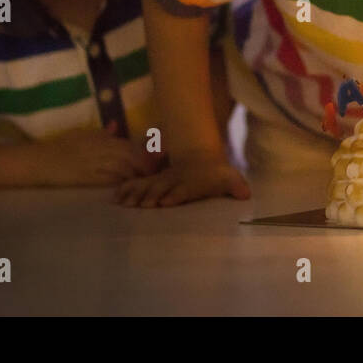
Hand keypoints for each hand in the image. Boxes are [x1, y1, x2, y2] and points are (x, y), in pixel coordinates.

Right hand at [42, 127, 165, 186]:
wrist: (40, 161)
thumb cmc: (59, 146)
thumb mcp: (80, 134)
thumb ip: (100, 132)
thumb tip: (115, 125)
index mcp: (98, 138)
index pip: (126, 144)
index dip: (142, 151)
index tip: (155, 157)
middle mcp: (98, 149)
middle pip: (128, 156)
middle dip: (144, 163)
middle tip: (155, 171)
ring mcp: (93, 164)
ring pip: (121, 168)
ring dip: (135, 174)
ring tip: (145, 180)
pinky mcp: (87, 178)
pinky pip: (109, 179)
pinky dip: (121, 181)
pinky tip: (128, 185)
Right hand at [114, 156, 250, 206]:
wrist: (200, 155)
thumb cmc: (216, 173)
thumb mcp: (229, 177)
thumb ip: (236, 186)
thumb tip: (246, 195)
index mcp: (191, 183)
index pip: (182, 190)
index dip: (174, 195)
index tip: (165, 202)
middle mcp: (174, 182)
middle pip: (161, 190)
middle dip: (151, 197)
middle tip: (142, 206)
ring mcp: (163, 181)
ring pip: (147, 188)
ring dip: (136, 196)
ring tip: (124, 204)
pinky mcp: (154, 182)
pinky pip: (138, 186)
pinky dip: (127, 191)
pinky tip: (116, 198)